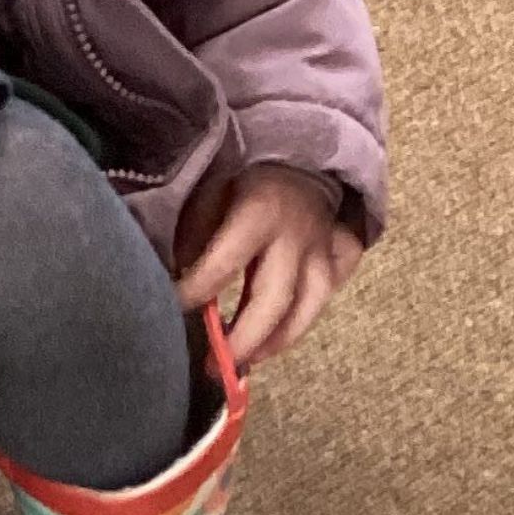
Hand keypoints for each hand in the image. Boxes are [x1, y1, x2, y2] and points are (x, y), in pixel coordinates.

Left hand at [173, 162, 365, 372]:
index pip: (224, 266)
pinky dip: (305, 319)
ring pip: (309, 308)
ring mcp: (325, 249)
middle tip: (215, 367)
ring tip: (249, 360)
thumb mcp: (211, 188)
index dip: (195, 293)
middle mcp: (297, 236)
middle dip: (242, 340)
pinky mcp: (341, 256)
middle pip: (274, 301)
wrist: (303, 148)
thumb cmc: (247, 171)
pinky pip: (329, 294)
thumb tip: (173, 276)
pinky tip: (280, 335)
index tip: (172, 310)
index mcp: (260, 212)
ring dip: (278, 341)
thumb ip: (195, 232)